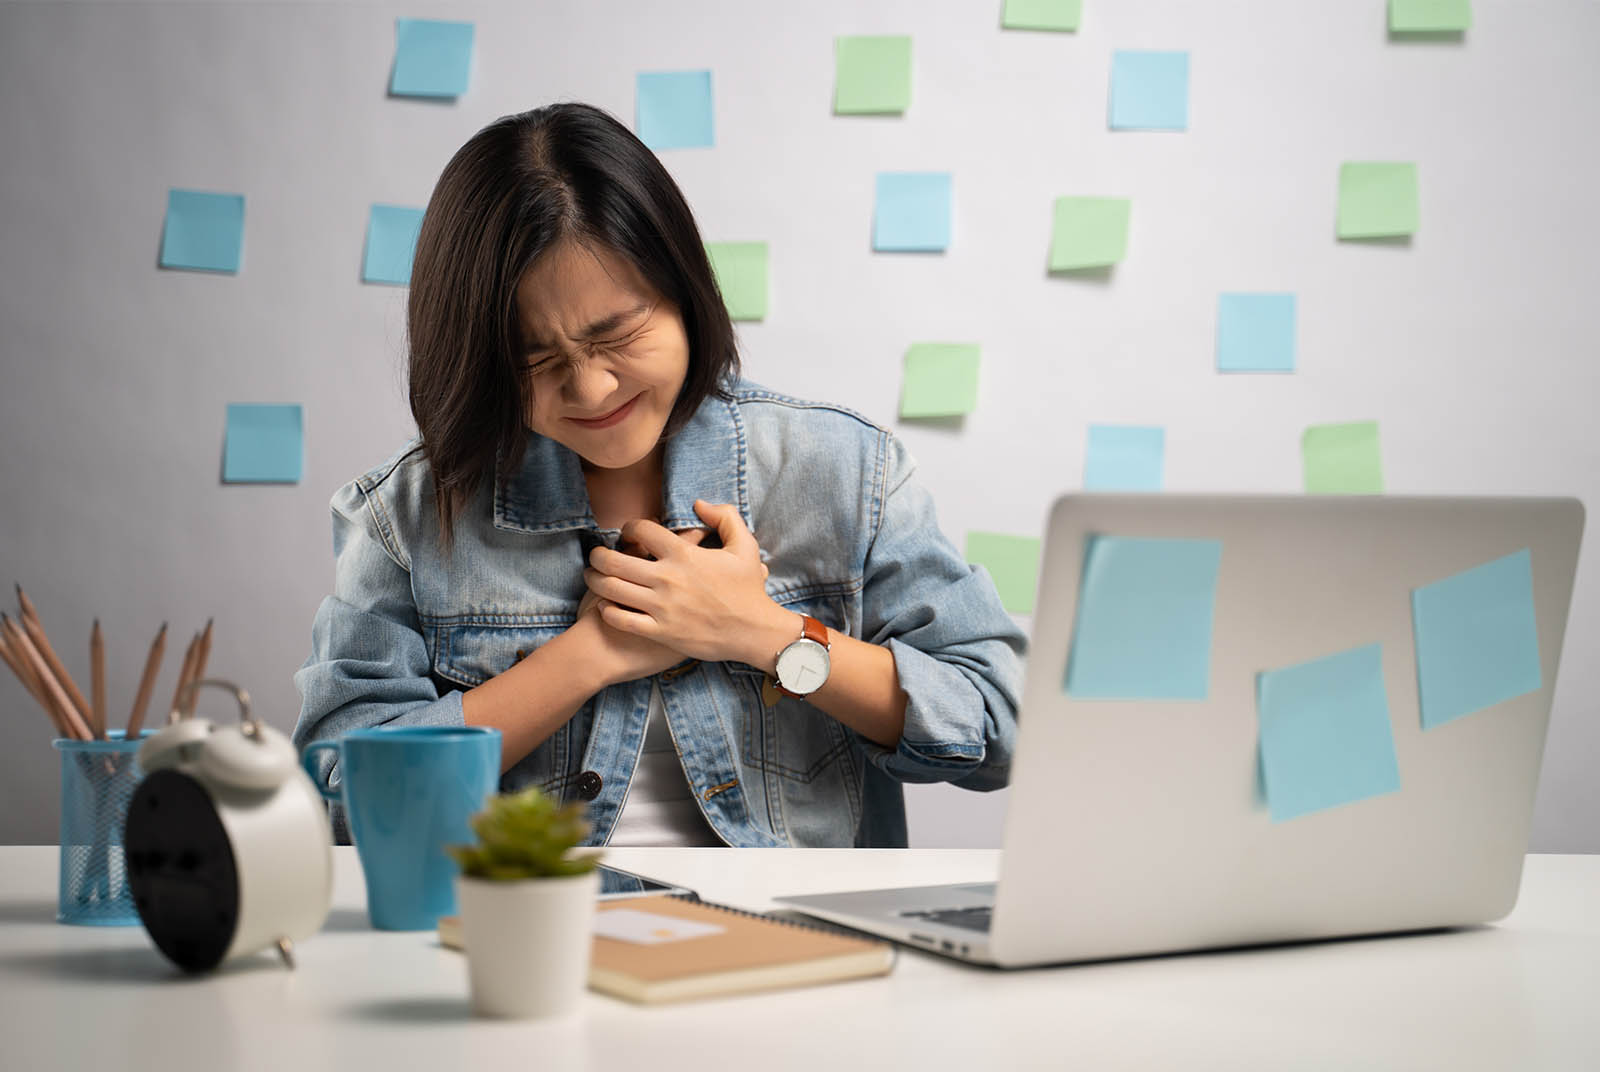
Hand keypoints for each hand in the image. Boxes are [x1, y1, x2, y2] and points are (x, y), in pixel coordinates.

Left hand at [583, 500, 785, 666]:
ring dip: (595, 580)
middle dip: (598, 555)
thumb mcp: (745, 546)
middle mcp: (667, 579)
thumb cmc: (749, 589)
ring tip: (593, 577)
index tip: (627, 533)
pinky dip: (607, 611)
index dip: (628, 527)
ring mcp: (661, 607)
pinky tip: (605, 606)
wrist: (754, 631)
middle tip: (596, 555)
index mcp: (684, 554)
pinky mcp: (660, 632)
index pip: (641, 530)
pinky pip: (621, 620)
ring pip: (611, 589)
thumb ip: (725, 517)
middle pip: (614, 560)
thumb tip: (699, 503)